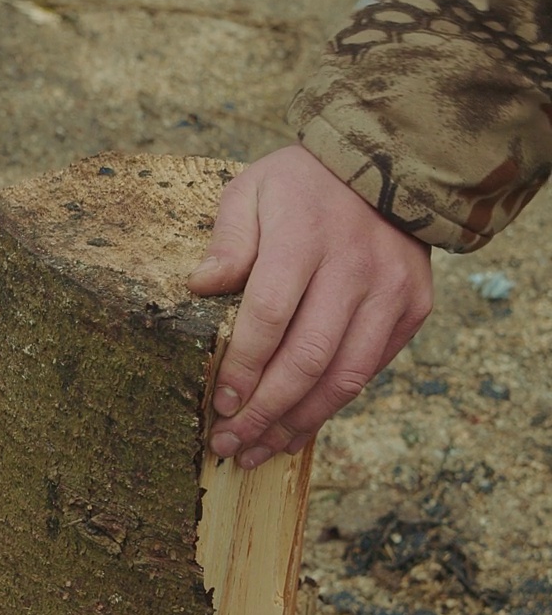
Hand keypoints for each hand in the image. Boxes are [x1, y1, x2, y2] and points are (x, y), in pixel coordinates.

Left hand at [189, 144, 432, 468]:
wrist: (389, 163)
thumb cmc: (301, 184)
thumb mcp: (252, 190)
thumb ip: (228, 239)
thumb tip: (201, 287)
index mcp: (305, 237)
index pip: (271, 314)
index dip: (244, 365)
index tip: (218, 403)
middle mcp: (354, 269)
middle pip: (308, 357)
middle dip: (265, 411)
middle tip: (230, 445)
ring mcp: (390, 292)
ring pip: (345, 376)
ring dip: (299, 422)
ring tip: (259, 451)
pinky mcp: (413, 308)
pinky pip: (370, 370)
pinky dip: (331, 405)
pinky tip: (297, 427)